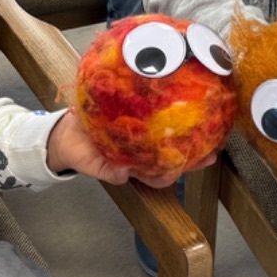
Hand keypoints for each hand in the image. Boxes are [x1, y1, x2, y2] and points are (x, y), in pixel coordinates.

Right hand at [45, 109, 207, 189]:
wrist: (63, 133)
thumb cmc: (79, 152)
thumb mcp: (90, 165)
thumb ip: (108, 171)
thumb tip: (125, 173)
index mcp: (134, 166)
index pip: (160, 175)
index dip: (175, 173)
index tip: (187, 169)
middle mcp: (141, 151)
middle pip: (172, 156)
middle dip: (193, 155)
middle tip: (213, 151)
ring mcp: (139, 134)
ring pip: (167, 137)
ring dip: (188, 133)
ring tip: (208, 127)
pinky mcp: (134, 114)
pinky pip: (154, 115)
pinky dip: (167, 110)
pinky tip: (181, 102)